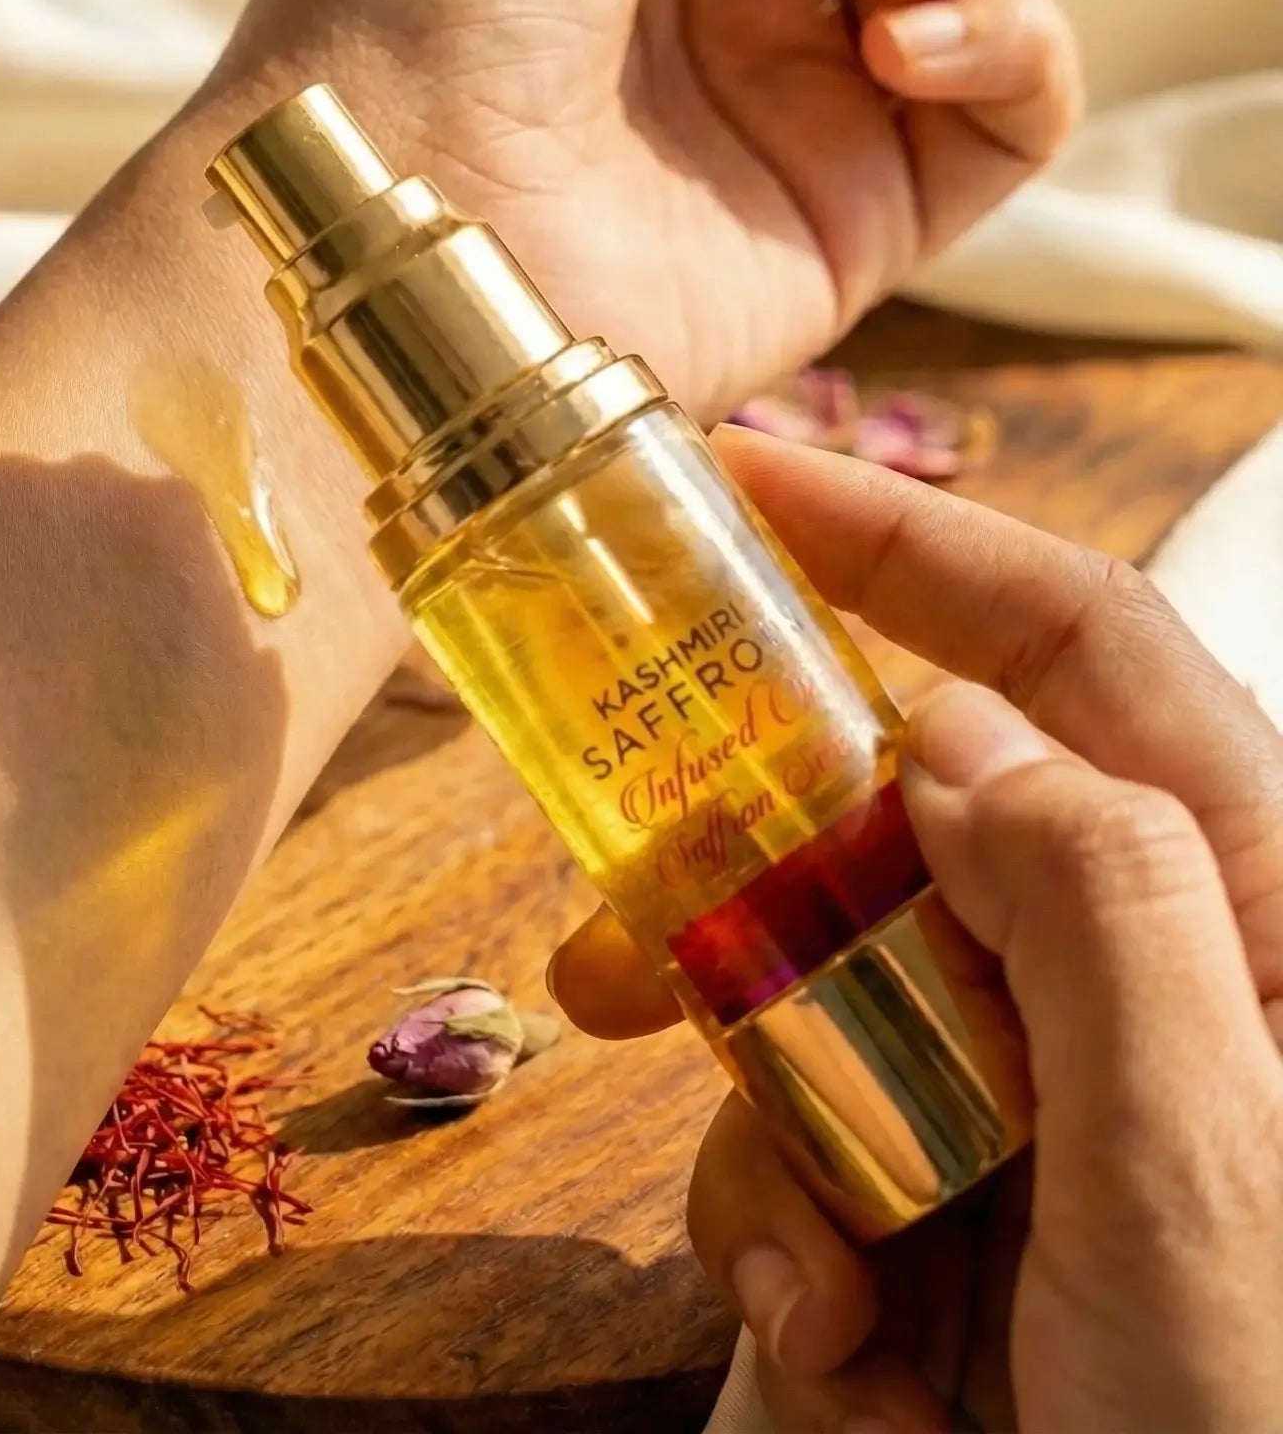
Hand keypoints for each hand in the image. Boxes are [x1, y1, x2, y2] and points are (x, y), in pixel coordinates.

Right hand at [551, 433, 1282, 1432]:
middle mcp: (1128, 976)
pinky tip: (842, 1349)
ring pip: (810, 999)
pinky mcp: (951, 1192)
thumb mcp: (1210, 1186)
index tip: (744, 483)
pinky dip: (779, 1240)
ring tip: (804, 1288)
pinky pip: (799, 1145)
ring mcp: (1031, 1089)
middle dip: (741, 900)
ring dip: (759, 1132)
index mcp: (1241, 913)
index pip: (1079, 650)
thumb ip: (1102, 924)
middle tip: (610, 948)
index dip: (913, 544)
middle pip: (893, 832)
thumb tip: (949, 748)